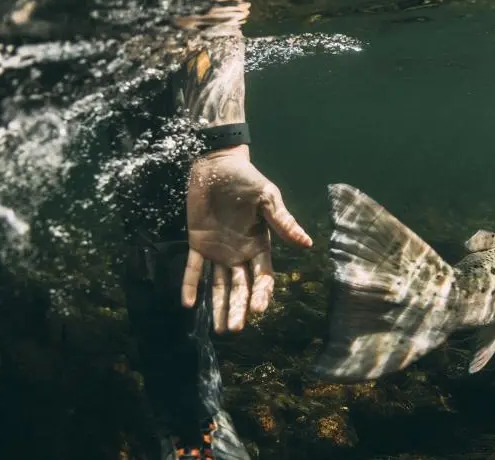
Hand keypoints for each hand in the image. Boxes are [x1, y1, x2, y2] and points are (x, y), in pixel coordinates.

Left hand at [180, 144, 312, 332]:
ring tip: (219, 329)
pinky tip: (188, 304)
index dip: (261, 294)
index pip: (263, 276)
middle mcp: (240, 253)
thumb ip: (283, 221)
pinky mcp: (197, 243)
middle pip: (241, 287)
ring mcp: (218, 251)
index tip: (258, 310)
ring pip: (220, 284)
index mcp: (259, 244)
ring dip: (219, 306)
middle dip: (238, 308)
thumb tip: (307, 244)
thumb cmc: (247, 179)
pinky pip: (193, 268)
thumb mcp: (268, 198)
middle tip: (234, 329)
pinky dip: (191, 285)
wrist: (217, 164)